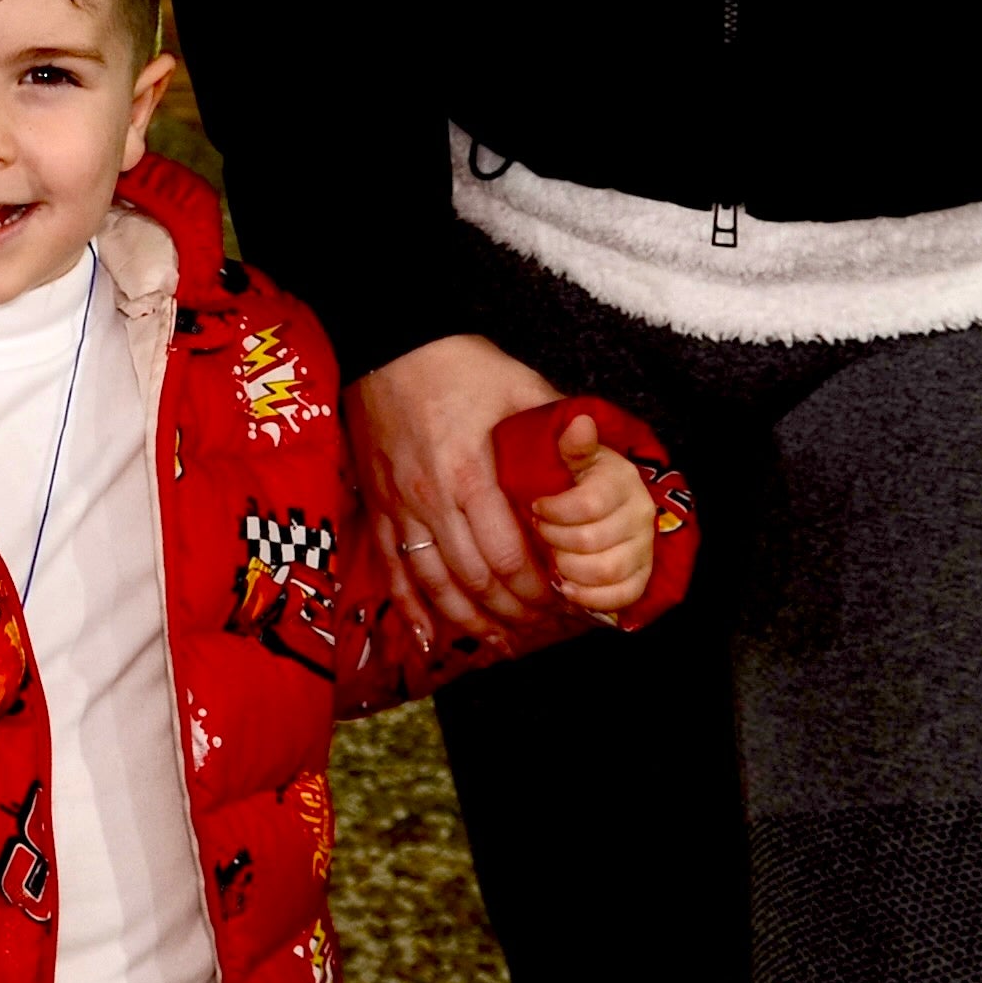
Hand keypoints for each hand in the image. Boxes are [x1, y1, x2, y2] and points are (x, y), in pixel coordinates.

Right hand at [351, 334, 566, 654]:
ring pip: (434, 585)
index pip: (510, 557)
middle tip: (542, 627)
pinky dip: (413, 610)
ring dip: (469, 621)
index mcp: (470, 475)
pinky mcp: (378, 507)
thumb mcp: (519, 385)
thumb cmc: (458, 363)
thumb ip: (559, 426)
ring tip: (500, 640)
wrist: (388, 342)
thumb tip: (603, 455)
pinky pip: (392, 571)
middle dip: (512, 613)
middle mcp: (431, 500)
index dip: (539, 590)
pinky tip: (431, 639)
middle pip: (475, 580)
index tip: (564, 602)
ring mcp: (400, 508)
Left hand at [527, 409, 661, 616]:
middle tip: (540, 533)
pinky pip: (623, 596)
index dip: (555, 511)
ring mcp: (644, 547)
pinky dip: (591, 597)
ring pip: (606, 570)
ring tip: (551, 559)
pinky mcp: (642, 576)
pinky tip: (567, 587)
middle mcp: (640, 514)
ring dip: (570, 568)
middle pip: (593, 541)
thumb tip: (581, 423)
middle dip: (555, 540)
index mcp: (622, 481)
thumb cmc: (581, 478)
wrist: (609, 502)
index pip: (588, 504)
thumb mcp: (574, 455)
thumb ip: (574, 445)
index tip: (535, 507)